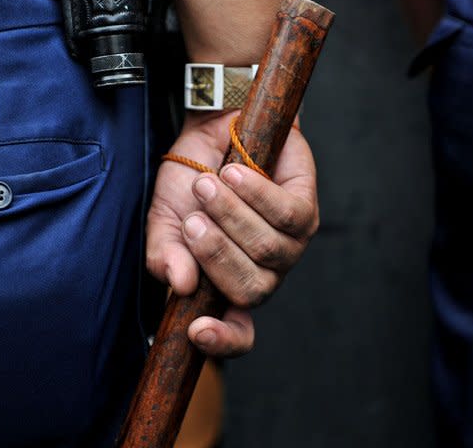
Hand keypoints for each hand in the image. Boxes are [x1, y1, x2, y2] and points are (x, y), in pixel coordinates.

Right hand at [146, 110, 318, 357]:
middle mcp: (264, 272)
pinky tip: (235, 172)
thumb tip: (180, 284)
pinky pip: (287, 214)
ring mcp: (290, 245)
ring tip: (208, 184)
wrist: (212, 130)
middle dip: (216, 253)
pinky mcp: (306, 209)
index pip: (237, 332)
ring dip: (231, 214)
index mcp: (228, 285)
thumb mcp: (166, 219)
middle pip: (251, 289)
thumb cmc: (190, 180)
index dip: (223, 341)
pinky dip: (256, 193)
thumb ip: (166, 254)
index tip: (196, 331)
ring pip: (268, 248)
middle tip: (193, 218)